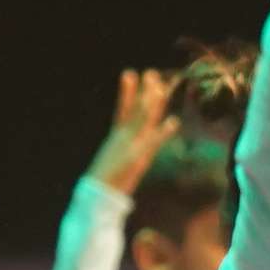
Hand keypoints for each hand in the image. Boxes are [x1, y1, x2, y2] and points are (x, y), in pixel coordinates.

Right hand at [87, 67, 182, 194]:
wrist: (95, 196)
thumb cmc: (103, 183)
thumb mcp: (110, 165)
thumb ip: (115, 154)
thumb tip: (113, 153)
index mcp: (115, 138)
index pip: (123, 109)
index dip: (127, 92)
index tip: (130, 73)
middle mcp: (122, 138)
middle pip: (134, 109)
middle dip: (142, 91)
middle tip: (150, 73)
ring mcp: (129, 146)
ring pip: (142, 119)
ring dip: (151, 102)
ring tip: (160, 86)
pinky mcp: (136, 158)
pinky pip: (152, 142)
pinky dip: (163, 132)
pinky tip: (173, 122)